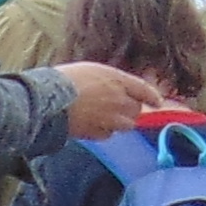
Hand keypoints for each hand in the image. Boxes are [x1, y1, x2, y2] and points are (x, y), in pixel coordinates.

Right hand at [54, 62, 187, 137]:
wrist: (47, 99)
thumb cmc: (65, 79)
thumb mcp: (91, 70)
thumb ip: (109, 80)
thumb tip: (117, 88)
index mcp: (117, 80)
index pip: (144, 90)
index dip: (152, 97)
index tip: (158, 102)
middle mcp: (118, 100)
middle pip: (136, 110)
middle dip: (131, 110)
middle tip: (121, 108)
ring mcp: (109, 119)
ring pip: (126, 125)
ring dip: (120, 122)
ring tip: (106, 117)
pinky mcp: (96, 133)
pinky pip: (108, 135)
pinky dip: (104, 131)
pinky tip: (93, 125)